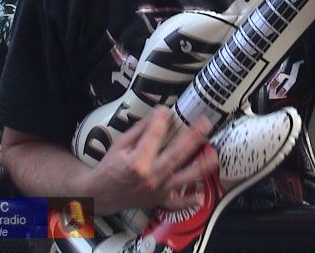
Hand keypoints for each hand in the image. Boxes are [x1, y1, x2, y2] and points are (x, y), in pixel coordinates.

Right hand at [88, 106, 217, 214]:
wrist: (101, 194)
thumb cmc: (110, 167)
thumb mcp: (120, 144)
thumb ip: (140, 130)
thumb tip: (159, 114)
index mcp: (137, 161)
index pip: (154, 136)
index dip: (162, 120)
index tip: (167, 110)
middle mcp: (150, 176)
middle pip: (176, 155)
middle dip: (193, 138)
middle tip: (205, 124)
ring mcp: (158, 190)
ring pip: (184, 178)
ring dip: (201, 166)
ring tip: (214, 155)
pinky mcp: (160, 201)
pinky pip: (177, 203)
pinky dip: (188, 201)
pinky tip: (200, 196)